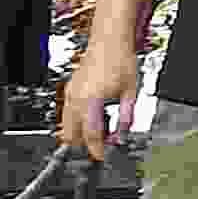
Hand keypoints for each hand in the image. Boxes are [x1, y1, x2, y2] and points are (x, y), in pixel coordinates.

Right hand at [60, 38, 147, 160]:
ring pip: (67, 125)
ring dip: (79, 134)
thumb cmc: (120, 61)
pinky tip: (92, 121)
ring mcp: (71, 93)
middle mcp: (77, 98)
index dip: (98, 150)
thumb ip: (127, 118)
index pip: (91, 136)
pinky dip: (77, 122)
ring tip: (98, 136)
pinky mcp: (70, 89)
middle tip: (101, 148)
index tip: (104, 157)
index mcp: (92, 101)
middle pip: (72, 134)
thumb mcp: (130, 93)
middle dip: (85, 145)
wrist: (109, 40)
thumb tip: (124, 136)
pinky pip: (68, 113)